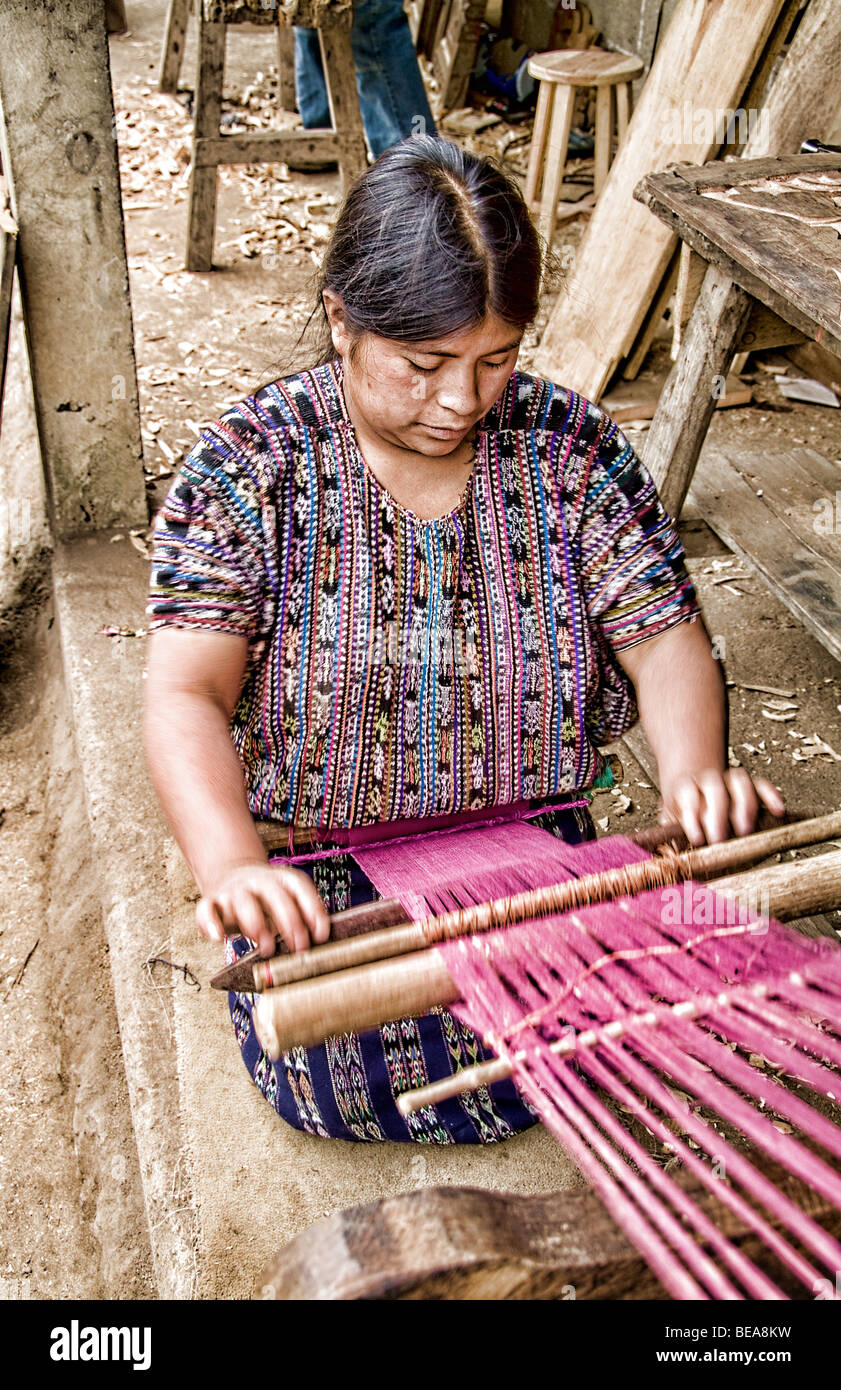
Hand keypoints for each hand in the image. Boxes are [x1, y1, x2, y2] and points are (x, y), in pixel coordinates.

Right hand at [195, 860, 330, 956]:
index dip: (313, 909)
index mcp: (281, 878)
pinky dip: (210, 923)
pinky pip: (206, 910)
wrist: (231, 875)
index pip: (299, 887)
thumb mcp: (287, 902)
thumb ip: (302, 918)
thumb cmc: (267, 901)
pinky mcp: (210, 903)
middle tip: (299, 948)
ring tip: (267, 948)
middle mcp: (257, 881)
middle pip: (275, 895)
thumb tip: (321, 943)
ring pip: (243, 902)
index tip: (321, 936)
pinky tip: (218, 937)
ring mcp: (233, 890)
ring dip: (257, 925)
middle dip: (290, 922)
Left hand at [660, 768, 785, 846]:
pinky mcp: (750, 784)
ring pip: (740, 781)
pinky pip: (762, 785)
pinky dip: (771, 796)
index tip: (697, 839)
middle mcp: (707, 781)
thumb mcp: (670, 825)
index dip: (691, 816)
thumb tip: (668, 863)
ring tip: (746, 830)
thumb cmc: (683, 815)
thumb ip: (671, 840)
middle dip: (718, 814)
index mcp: (685, 789)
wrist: (693, 788)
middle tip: (720, 840)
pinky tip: (778, 811)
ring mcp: (729, 780)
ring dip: (745, 805)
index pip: (688, 796)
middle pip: (714, 789)